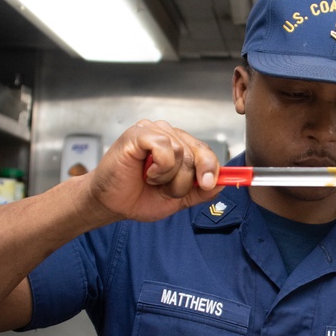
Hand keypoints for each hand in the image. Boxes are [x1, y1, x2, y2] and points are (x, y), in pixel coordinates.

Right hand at [84, 120, 221, 223]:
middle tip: (165, 189)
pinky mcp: (139, 133)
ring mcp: (153, 131)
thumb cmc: (139, 196)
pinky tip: (146, 172)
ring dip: (168, 178)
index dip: (212, 168)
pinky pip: (165, 148)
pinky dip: (159, 168)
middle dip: (184, 182)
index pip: (206, 152)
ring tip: (151, 180)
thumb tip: (224, 182)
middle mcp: (168, 135)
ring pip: (182, 153)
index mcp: (180, 147)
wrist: (112, 204)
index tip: (209, 184)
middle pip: (196, 155)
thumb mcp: (179, 199)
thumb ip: (201, 191)